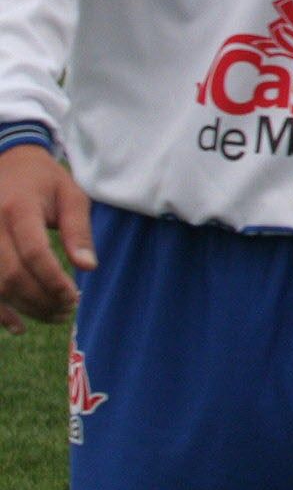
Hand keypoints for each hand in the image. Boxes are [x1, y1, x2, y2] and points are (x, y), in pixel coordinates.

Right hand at [0, 145, 91, 332]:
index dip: (53, 280)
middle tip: (66, 310)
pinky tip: (17, 326)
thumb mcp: (70, 194)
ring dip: (23, 308)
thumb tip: (88, 267)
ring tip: (53, 316)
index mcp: (18, 208)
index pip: (34, 252)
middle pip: (11, 275)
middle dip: (41, 299)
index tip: (73, 297)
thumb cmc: (44, 181)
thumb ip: (79, 230)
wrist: (7, 163)